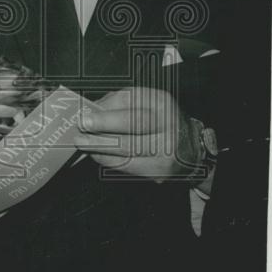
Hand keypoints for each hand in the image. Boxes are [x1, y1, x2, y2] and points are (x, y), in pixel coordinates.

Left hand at [73, 87, 201, 180]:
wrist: (189, 149)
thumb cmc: (160, 123)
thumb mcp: (146, 104)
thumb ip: (119, 103)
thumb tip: (91, 109)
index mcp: (161, 103)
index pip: (132, 100)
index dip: (107, 106)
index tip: (86, 111)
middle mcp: (167, 125)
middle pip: (133, 123)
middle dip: (104, 124)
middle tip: (82, 126)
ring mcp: (165, 150)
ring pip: (129, 148)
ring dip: (101, 145)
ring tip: (83, 142)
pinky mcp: (159, 170)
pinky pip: (128, 166)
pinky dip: (108, 160)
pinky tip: (96, 155)